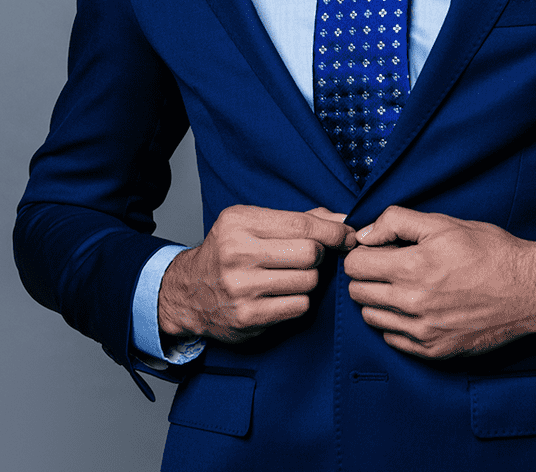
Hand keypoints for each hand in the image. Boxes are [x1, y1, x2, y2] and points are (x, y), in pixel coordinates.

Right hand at [159, 205, 353, 343]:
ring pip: (309, 281)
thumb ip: (298, 219)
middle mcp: (237, 253)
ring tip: (290, 278)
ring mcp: (241, 287)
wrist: (188, 293)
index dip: (333, 231)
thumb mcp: (252, 224)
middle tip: (309, 258)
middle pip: (311, 254)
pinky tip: (282, 296)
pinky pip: (299, 306)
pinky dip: (299, 301)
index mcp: (238, 222)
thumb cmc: (228, 254)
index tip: (347, 236)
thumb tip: (344, 221)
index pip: (302, 225)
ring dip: (309, 280)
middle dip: (319, 256)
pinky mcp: (248, 317)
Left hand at [343, 207, 535, 358]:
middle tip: (387, 268)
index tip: (376, 251)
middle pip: (357, 292)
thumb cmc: (490, 252)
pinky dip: (395, 324)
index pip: (355, 265)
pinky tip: (414, 309)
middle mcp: (412, 303)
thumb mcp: (444, 224)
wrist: (531, 291)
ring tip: (401, 288)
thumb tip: (363, 234)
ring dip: (378, 301)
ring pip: (371, 317)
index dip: (362, 254)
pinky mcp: (433, 350)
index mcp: (412, 267)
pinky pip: (392, 339)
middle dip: (366, 276)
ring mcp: (422, 331)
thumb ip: (396, 222)